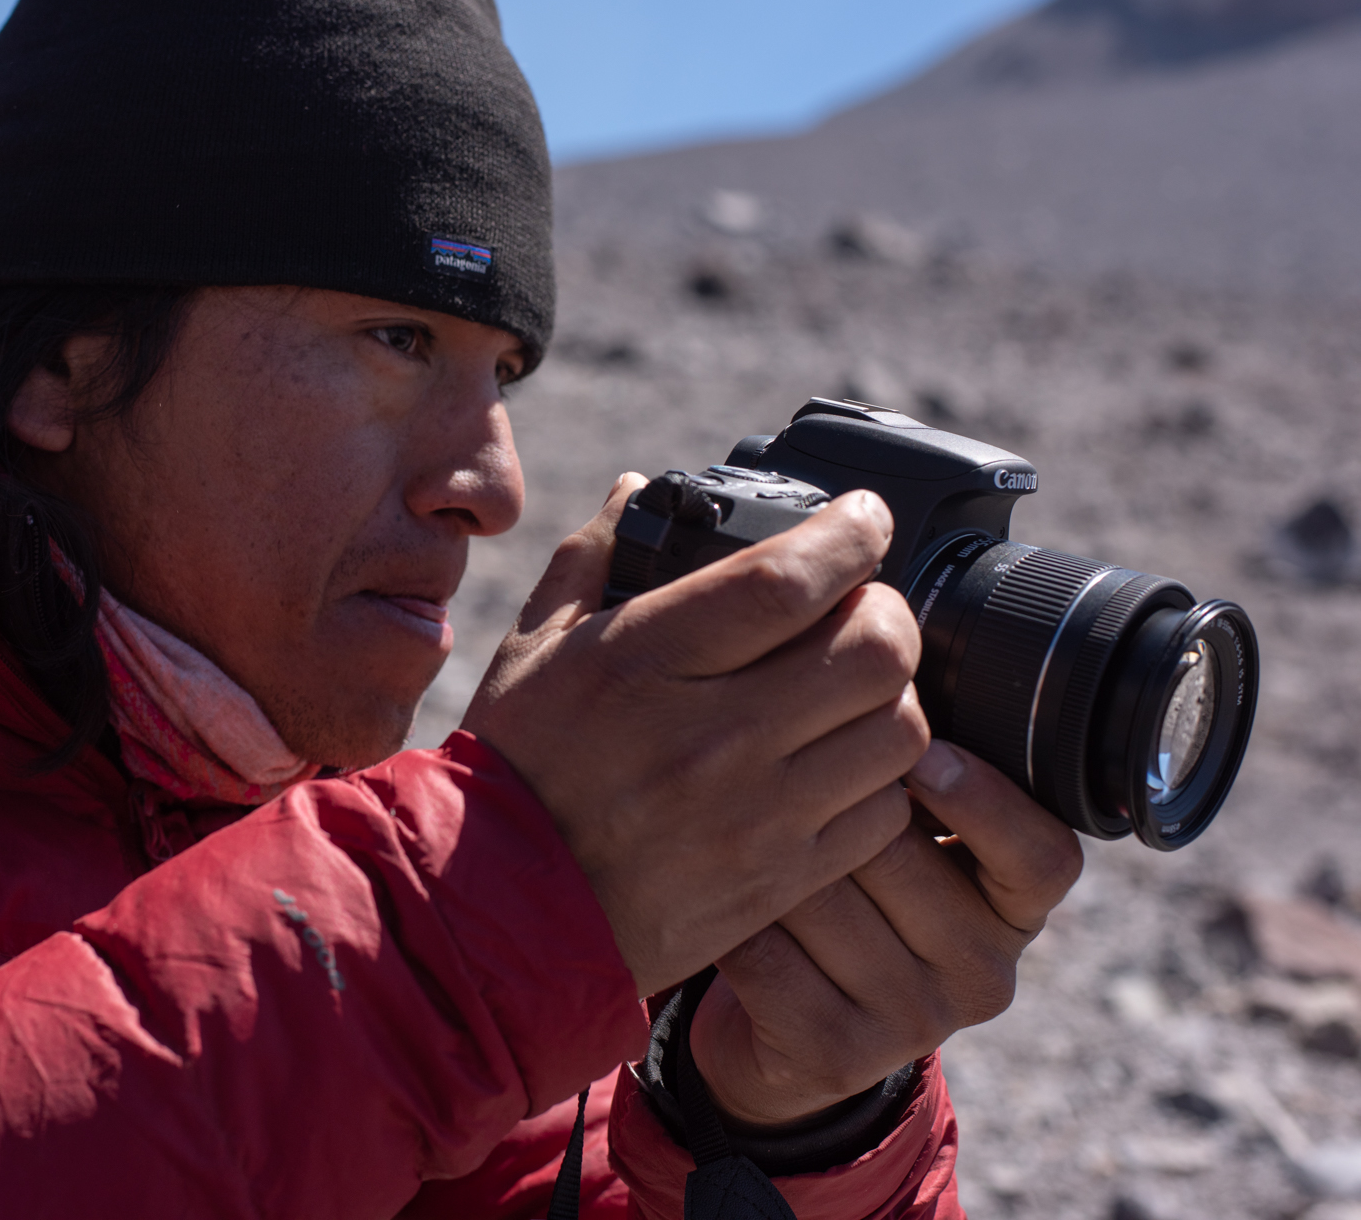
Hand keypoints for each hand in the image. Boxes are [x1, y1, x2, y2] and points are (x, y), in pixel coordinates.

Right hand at [463, 475, 928, 997]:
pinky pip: (885, 813)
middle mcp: (714, 734)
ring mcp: (757, 813)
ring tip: (852, 691)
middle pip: (876, 647)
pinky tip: (837, 765)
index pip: (789, 578)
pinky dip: (879, 780)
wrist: (503, 912)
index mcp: (647, 660)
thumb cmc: (516, 768)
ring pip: (900, 730)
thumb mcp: (530, 648)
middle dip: (885, 611)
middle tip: (861, 608)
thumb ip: (590, 559)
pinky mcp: (781, 876)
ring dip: (891, 697)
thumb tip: (637, 490)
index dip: (851, 532)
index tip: (862, 517)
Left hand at [689, 739, 1084, 1127]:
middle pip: (906, 858)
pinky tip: (709, 891)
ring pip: (827, 899)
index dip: (985, 800)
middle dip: (827, 802)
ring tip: (727, 822)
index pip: (1043, 856)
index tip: (924, 750)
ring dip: (763, 854)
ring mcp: (918, 1021)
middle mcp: (985, 972)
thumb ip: (917, 772)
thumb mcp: (902, 836)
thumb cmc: (845, 891)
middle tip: (772, 768)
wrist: (782, 1028)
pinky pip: (770, 957)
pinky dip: (730, 915)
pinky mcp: (844, 1054)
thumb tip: (888, 669)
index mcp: (1016, 908)